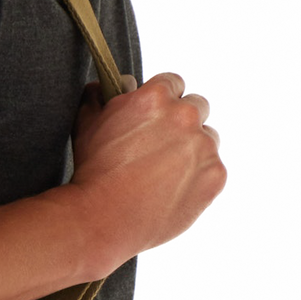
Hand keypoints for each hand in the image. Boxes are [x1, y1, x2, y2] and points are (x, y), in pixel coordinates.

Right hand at [71, 71, 226, 269]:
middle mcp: (185, 117)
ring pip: (208, 139)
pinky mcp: (215, 176)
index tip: (154, 114)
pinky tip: (173, 188)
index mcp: (155, 97)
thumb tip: (103, 86)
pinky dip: (198, 176)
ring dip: (193, 148)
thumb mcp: (85, 122)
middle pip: (197, 106)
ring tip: (166, 170)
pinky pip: (213, 169)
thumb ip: (98, 96)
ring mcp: (204, 147)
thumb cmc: (93, 170)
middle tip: (160, 143)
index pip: (172, 82)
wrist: (105, 217)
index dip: (162, 99)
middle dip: (181, 120)